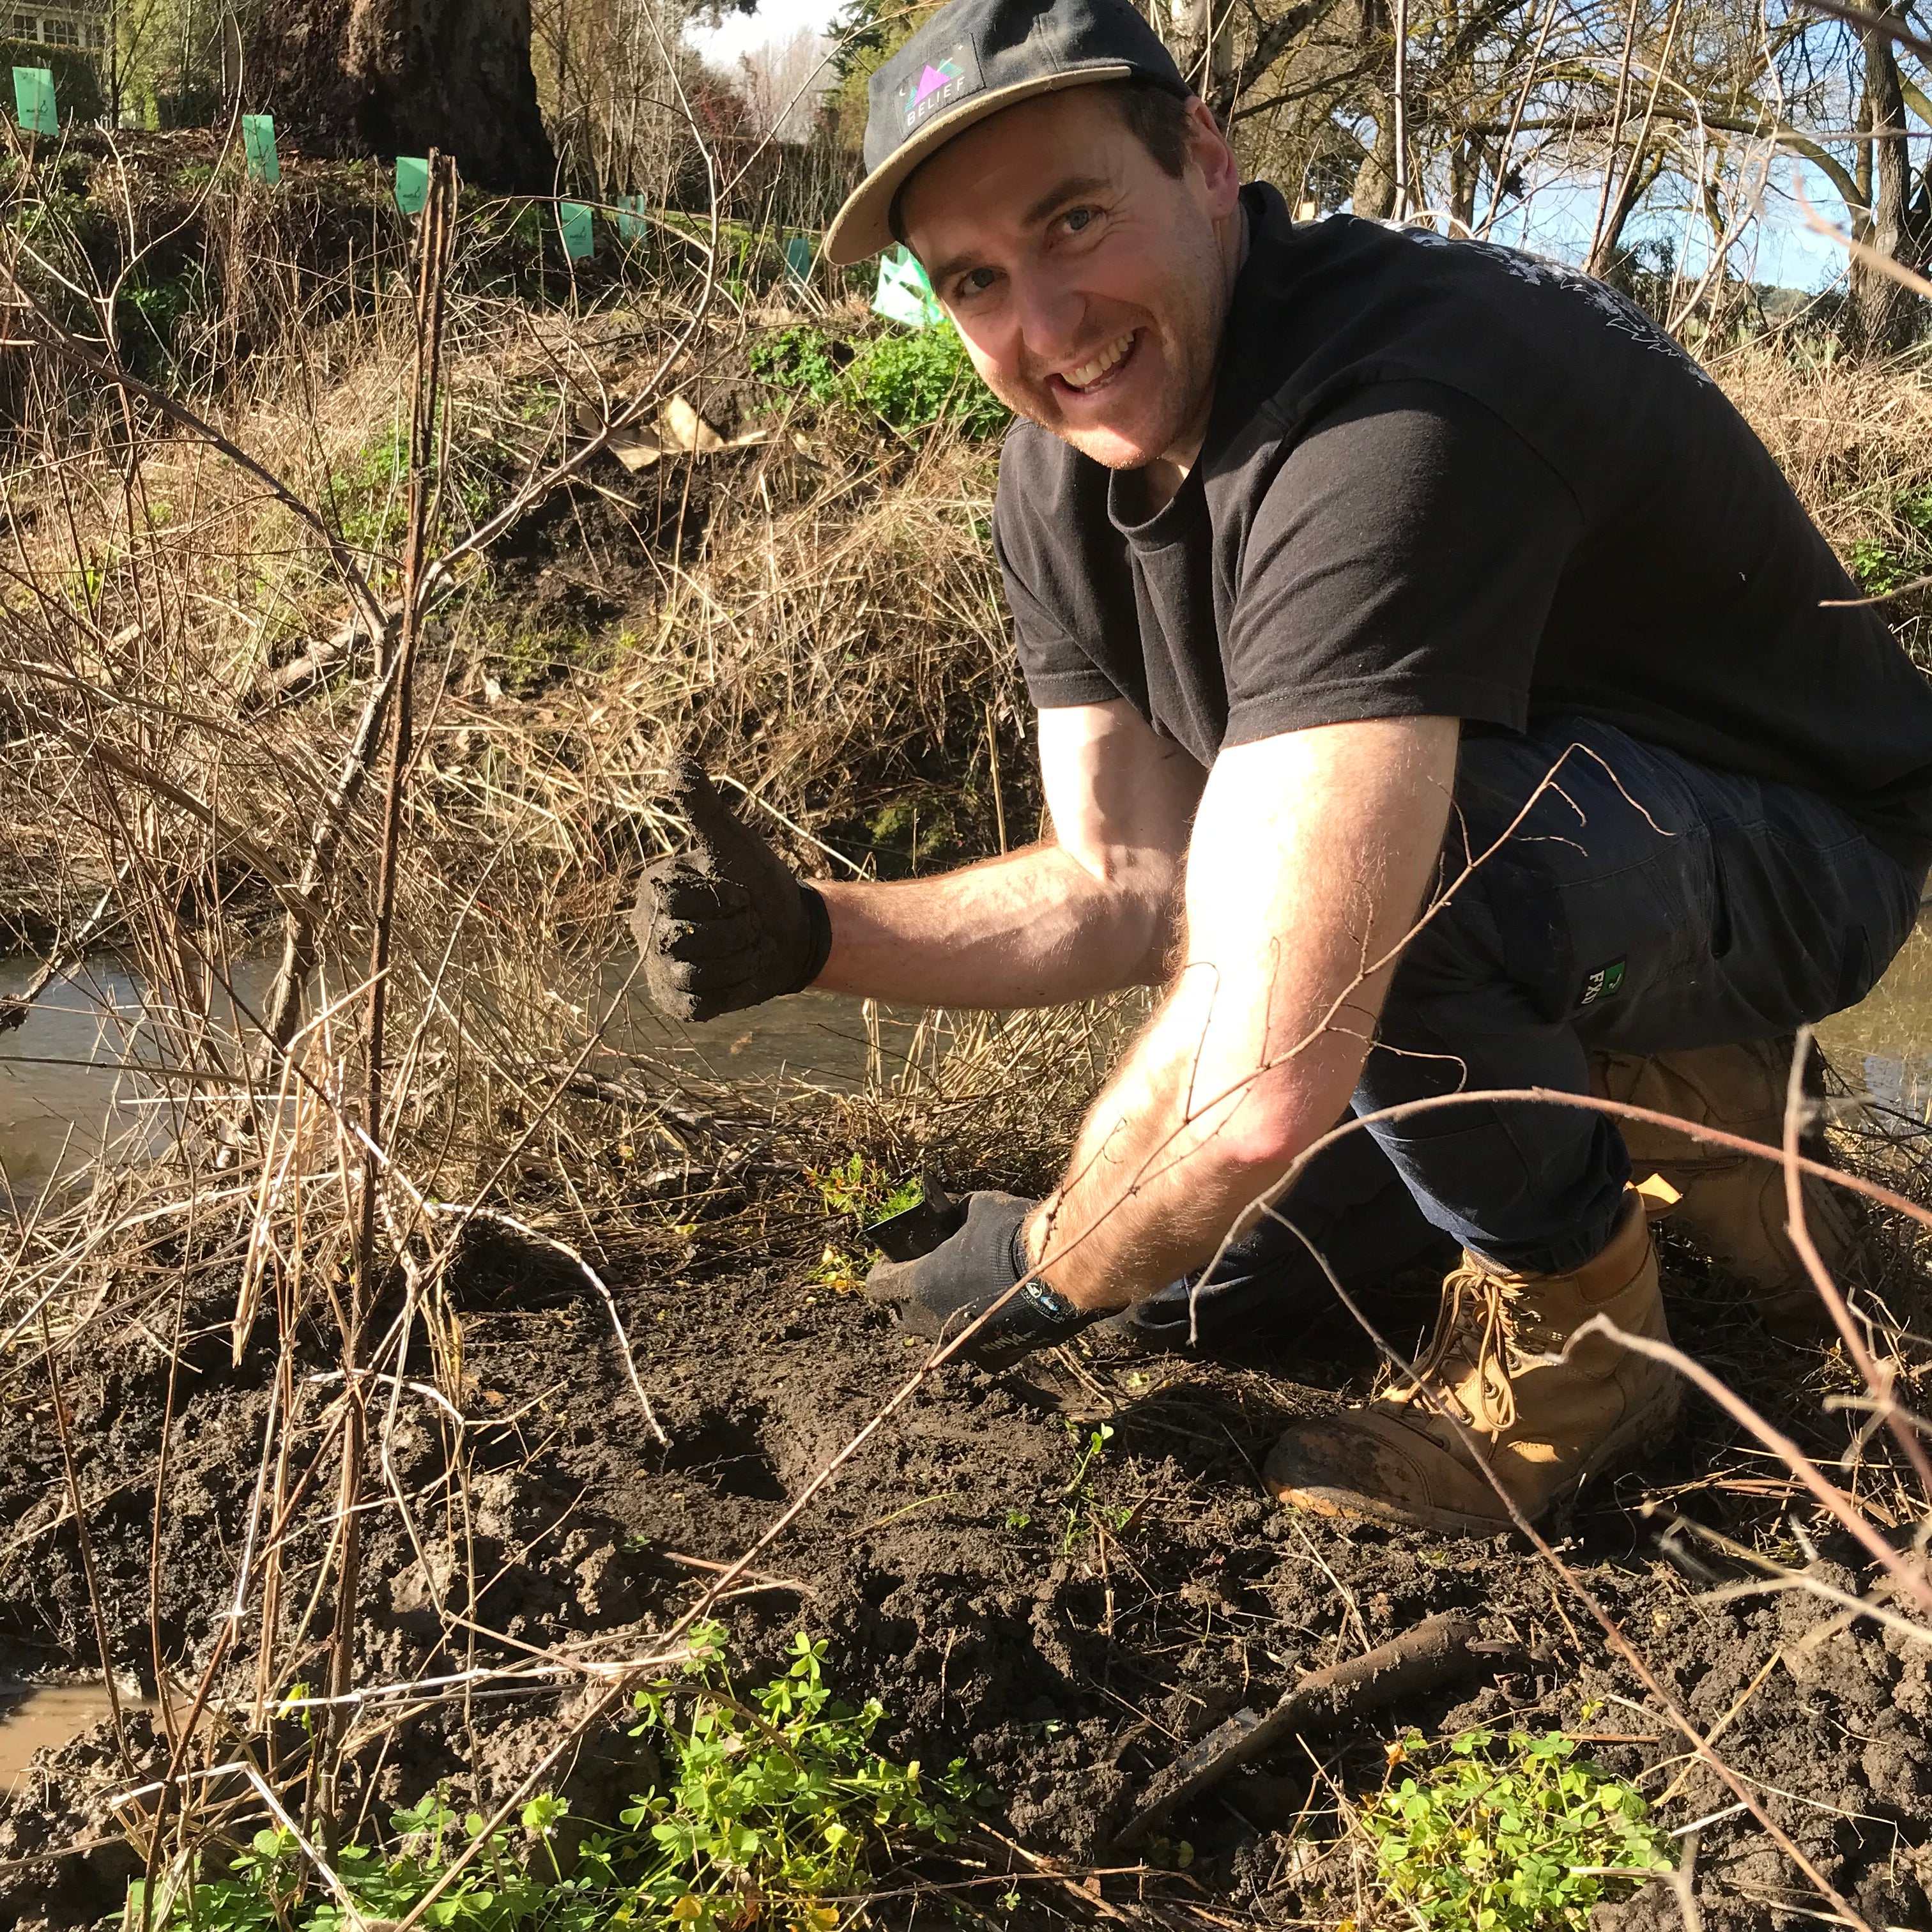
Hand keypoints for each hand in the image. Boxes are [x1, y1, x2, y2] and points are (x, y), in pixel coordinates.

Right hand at [632, 760, 831, 1020]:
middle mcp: (646, 929)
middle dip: (735, 931)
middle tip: (749, 921)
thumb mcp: (734, 843)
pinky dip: (732, 990)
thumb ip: (703, 807)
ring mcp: (659, 969)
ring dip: (739, 960)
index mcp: (654, 888)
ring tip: (750, 946)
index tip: (740, 893)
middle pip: (685, 942)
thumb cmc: (758, 883)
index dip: (722, 900)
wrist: (790, 932)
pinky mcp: (677, 1003)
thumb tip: (677, 761)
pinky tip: (741, 974)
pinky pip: (700, 1004)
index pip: (677, 901)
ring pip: (694, 975)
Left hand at [863, 1192, 1099, 1368]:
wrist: (1062, 1273)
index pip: (877, 1286)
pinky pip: (975, 1349)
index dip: (885, 1269)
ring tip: (968, 1291)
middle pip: (903, 1315)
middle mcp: (932, 1324)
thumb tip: (943, 1211)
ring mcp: (962, 1348)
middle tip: (931, 1271)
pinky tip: (996, 1311)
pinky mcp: (994, 1358)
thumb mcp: (974, 1208)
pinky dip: (979, 1332)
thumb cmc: (1011, 1235)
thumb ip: (950, 1215)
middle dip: (910, 1295)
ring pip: (938, 1335)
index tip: (898, 1256)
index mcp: (918, 1287)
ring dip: (944, 1315)